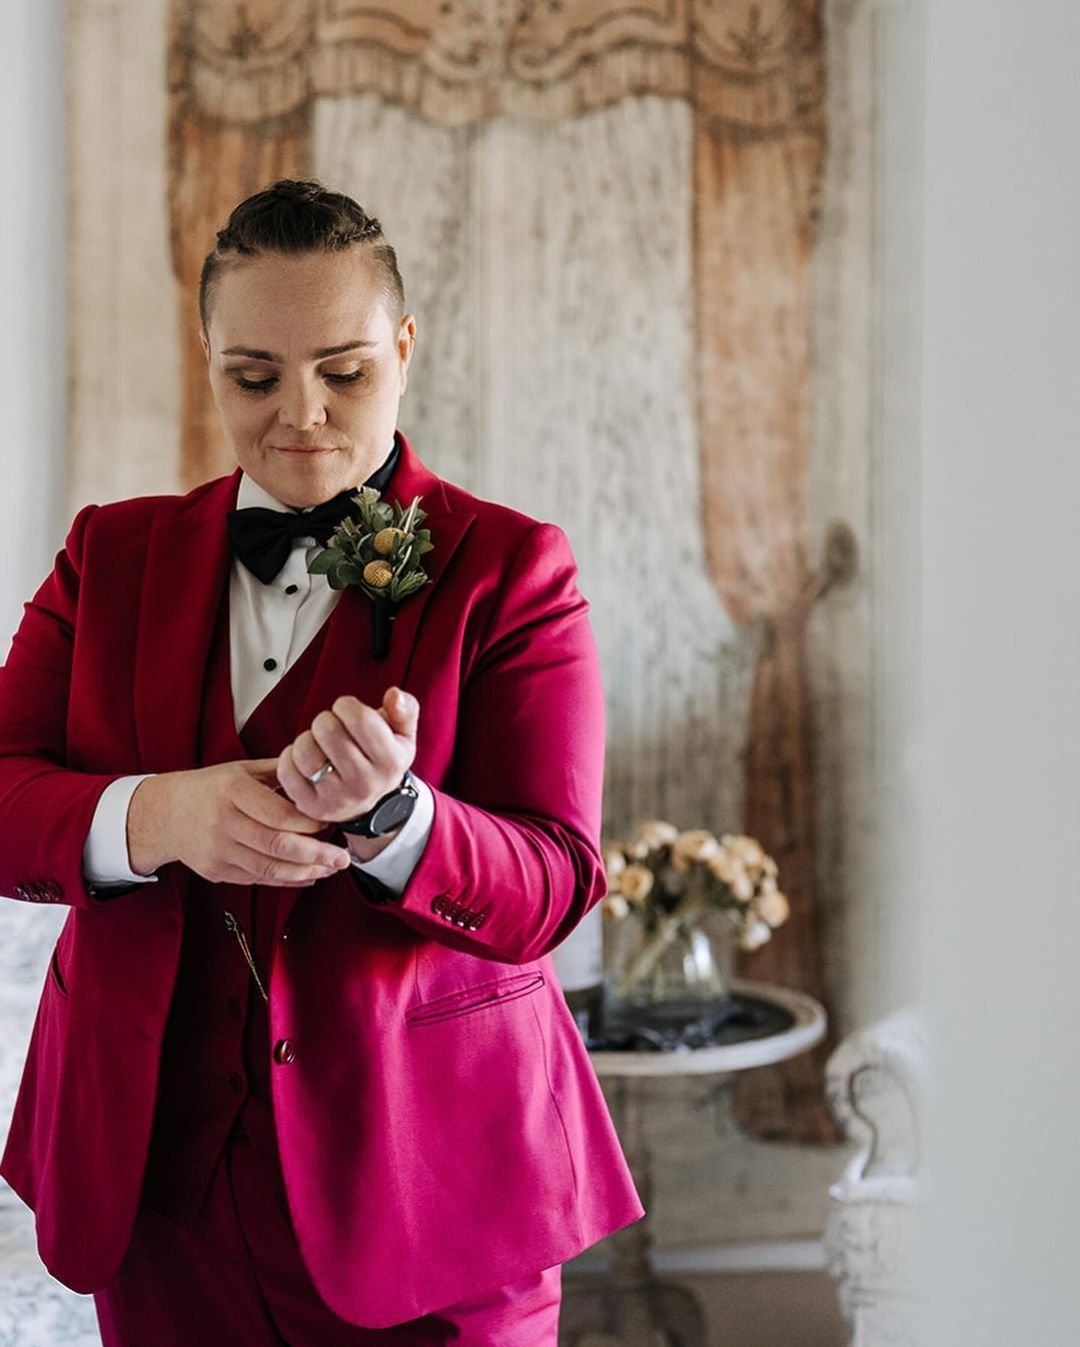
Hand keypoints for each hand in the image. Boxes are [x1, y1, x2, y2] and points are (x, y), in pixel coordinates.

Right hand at [127, 760, 352, 886]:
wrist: (164, 814)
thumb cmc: (209, 788)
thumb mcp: (240, 770)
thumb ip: (279, 772)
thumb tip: (320, 772)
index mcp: (232, 791)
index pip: (279, 813)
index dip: (310, 823)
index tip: (331, 823)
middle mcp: (223, 822)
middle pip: (278, 845)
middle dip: (316, 854)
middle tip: (342, 857)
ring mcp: (218, 850)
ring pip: (270, 868)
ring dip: (306, 872)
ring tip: (330, 869)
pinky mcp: (216, 871)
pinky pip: (258, 878)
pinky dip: (286, 880)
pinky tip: (307, 875)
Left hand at [276, 687, 418, 825]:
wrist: (370, 805)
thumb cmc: (382, 761)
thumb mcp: (402, 734)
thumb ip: (404, 708)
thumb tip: (394, 694)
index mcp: (391, 762)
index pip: (359, 718)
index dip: (346, 706)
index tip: (347, 712)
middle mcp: (366, 783)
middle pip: (327, 730)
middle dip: (325, 720)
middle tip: (332, 729)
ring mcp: (338, 798)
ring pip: (304, 750)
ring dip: (306, 739)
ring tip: (318, 744)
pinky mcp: (312, 806)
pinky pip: (286, 770)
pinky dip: (290, 757)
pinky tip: (304, 759)